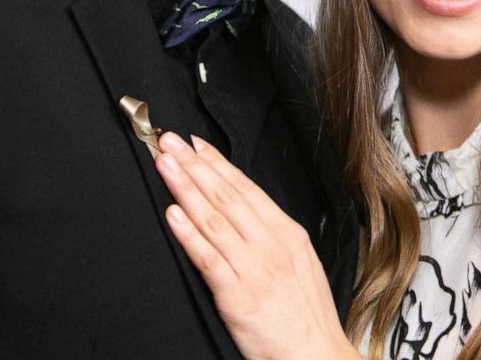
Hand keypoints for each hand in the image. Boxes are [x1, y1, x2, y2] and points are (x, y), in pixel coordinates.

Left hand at [155, 133, 359, 359]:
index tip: (196, 145)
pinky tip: (173, 214)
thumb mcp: (301, 264)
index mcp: (288, 235)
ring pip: (213, 219)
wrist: (316, 356)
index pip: (246, 189)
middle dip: (194, 165)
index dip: (217, 164)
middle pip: (226, 196)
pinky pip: (208, 258)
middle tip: (169, 142)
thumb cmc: (307, 316)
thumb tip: (245, 212)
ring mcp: (254, 269)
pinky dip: (189, 233)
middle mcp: (272, 246)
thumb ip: (272, 238)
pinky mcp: (238, 296)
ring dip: (185, 188)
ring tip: (164, 165)